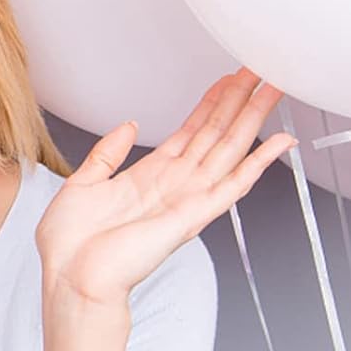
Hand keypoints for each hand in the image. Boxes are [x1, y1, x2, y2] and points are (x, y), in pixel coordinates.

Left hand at [35, 69, 294, 309]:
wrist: (71, 278)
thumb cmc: (72, 245)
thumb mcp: (83, 184)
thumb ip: (107, 154)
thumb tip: (129, 125)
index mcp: (149, 178)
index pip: (190, 133)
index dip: (210, 105)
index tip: (228, 81)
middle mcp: (174, 186)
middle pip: (216, 135)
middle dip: (239, 102)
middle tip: (260, 72)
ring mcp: (187, 200)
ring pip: (230, 150)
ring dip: (252, 119)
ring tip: (273, 89)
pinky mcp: (193, 216)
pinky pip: (233, 185)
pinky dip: (258, 163)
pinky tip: (279, 143)